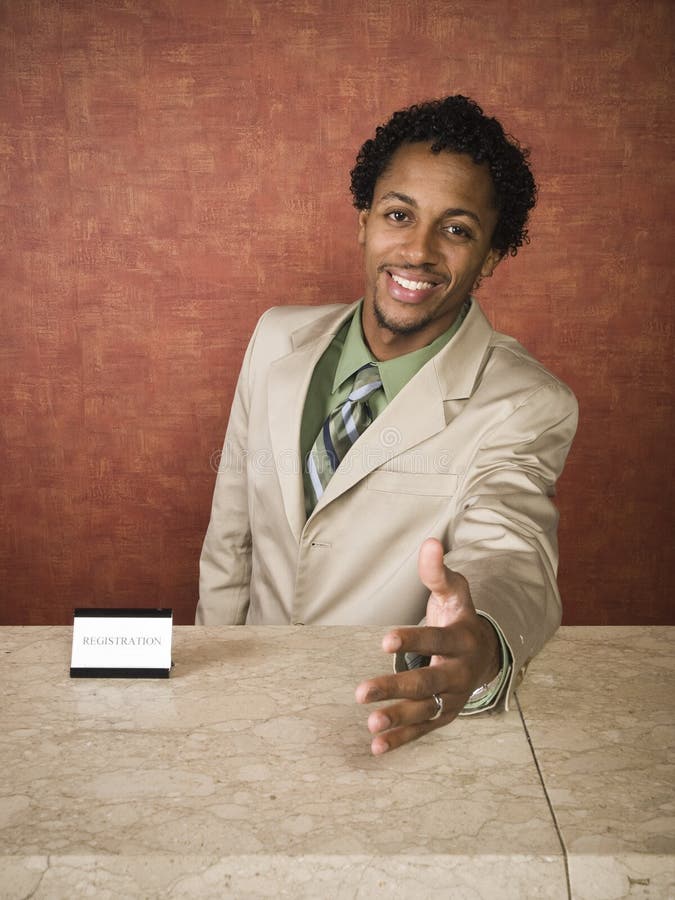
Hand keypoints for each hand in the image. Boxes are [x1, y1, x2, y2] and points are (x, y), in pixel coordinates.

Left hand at [355, 538, 500, 754]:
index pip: (435, 639)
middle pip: (427, 682)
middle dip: (395, 688)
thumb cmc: (460, 616)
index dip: (411, 639)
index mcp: (461, 639)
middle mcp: (459, 672)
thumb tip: (429, 543)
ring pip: (423, 711)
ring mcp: (452, 698)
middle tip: (361, 692)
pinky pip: (421, 730)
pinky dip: (400, 740)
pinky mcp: (443, 716)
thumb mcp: (454, 591)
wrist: (487, 654)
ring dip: (397, 719)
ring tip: (370, 724)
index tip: (384, 640)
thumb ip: (437, 572)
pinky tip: (375, 746)